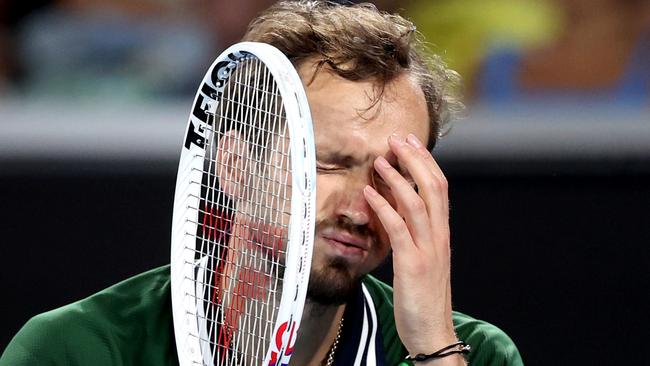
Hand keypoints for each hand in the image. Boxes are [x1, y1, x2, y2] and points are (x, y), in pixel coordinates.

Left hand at [363, 133, 459, 360]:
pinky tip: (369, 195)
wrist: (433, 332)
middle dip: (415, 159)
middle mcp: (439, 236)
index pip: (439, 188)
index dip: (425, 161)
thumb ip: (416, 233)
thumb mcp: (424, 258)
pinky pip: (399, 229)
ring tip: (380, 160)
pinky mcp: (412, 264)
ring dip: (397, 178)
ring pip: (417, 203)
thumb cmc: (424, 296)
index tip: (410, 142)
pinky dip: (384, 208)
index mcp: (442, 233)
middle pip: (433, 187)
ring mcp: (428, 249)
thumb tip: (399, 209)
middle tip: (397, 138)